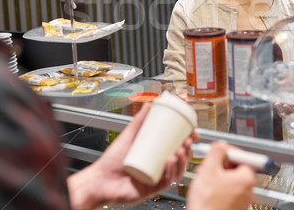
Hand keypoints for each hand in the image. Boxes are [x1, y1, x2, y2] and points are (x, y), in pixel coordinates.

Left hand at [67, 103, 196, 209]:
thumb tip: (148, 104)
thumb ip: (138, 121)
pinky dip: (171, 172)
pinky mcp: (152, 188)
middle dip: (188, 150)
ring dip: (182, 161)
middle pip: (180, 160)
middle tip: (187, 141)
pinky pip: (166, 181)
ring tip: (178, 151)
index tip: (193, 132)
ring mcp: (156, 179)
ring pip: (176, 171)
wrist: (100, 180)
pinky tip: (170, 162)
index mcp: (156, 157)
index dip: (188, 141)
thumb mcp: (128, 137)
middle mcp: (158, 168)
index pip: (177, 148)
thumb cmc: (111, 161)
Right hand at [186, 141, 255, 209]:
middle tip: (210, 164)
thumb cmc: (207, 203)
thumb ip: (217, 151)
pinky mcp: (236, 207)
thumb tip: (222, 145)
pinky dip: (220, 186)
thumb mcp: (208, 169)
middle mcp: (248, 190)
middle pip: (237, 168)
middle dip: (221, 164)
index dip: (228, 151)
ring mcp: (243, 200)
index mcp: (246, 179)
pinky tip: (208, 188)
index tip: (220, 150)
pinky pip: (230, 191)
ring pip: (231, 180)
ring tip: (205, 176)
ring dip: (218, 175)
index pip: (243, 156)